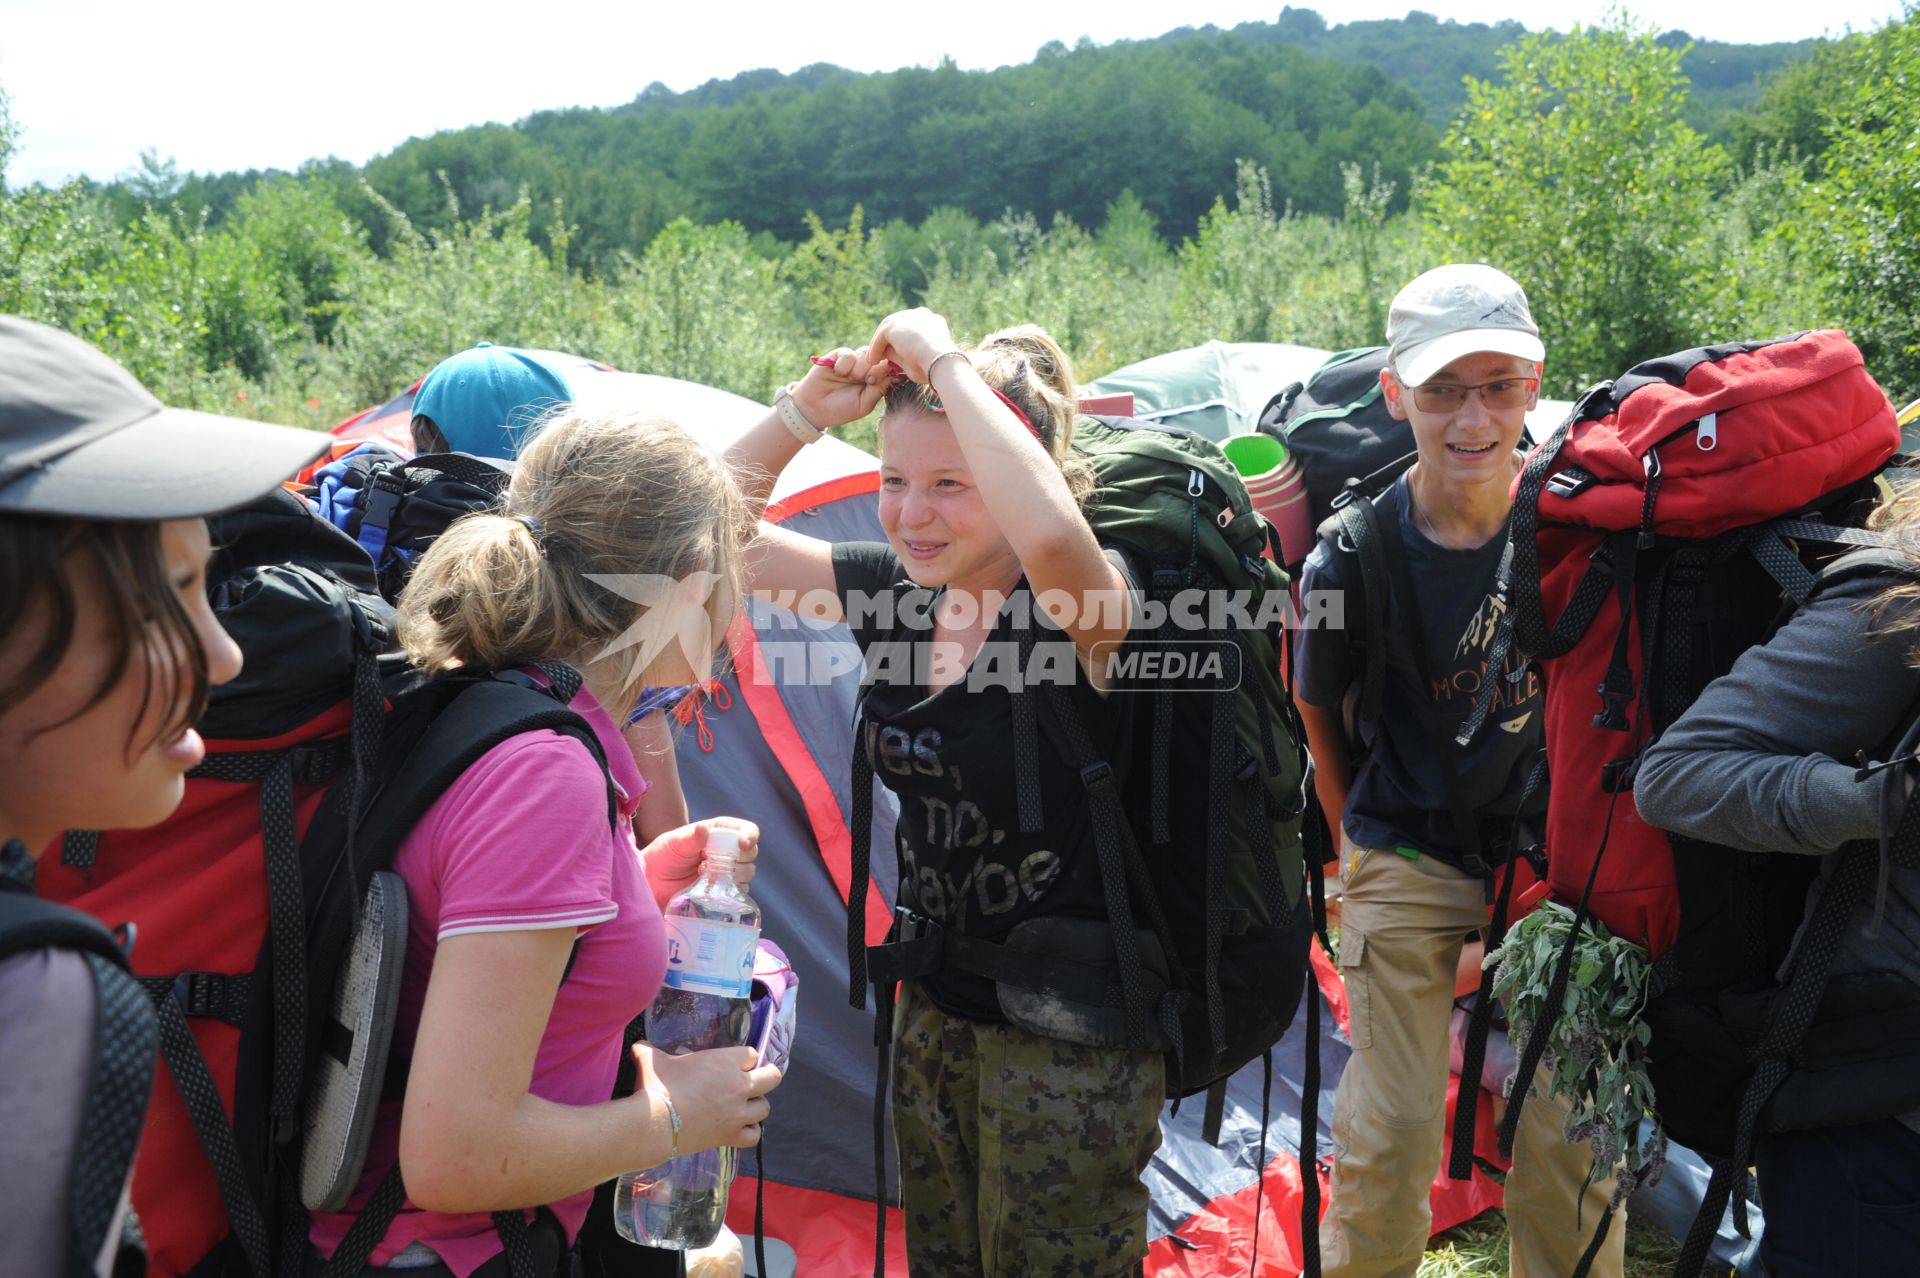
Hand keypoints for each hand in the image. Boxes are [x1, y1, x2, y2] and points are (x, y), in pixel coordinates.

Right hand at [634, 1042, 782, 1150]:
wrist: (656, 1123)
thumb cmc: (657, 1086)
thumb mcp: (654, 1060)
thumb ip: (649, 1051)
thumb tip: (638, 1047)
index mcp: (726, 1062)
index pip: (752, 1054)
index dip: (744, 1058)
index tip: (736, 1063)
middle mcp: (739, 1086)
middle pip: (772, 1078)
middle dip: (766, 1076)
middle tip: (756, 1079)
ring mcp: (738, 1113)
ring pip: (765, 1107)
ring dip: (756, 1105)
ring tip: (744, 1105)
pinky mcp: (731, 1136)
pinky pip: (754, 1135)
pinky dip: (750, 1132)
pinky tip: (740, 1128)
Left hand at [640, 817, 758, 910]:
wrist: (652, 883)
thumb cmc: (661, 856)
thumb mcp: (674, 843)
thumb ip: (691, 838)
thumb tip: (704, 830)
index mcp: (718, 832)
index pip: (745, 829)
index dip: (749, 836)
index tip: (742, 845)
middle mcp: (727, 850)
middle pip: (751, 853)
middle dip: (738, 859)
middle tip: (710, 861)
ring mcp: (727, 872)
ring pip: (748, 873)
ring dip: (731, 875)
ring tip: (702, 874)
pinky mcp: (724, 891)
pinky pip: (738, 892)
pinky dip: (727, 891)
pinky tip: (707, 888)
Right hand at [791, 347, 893, 429]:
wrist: (815, 408)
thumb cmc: (842, 409)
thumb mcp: (865, 404)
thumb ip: (880, 388)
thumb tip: (896, 374)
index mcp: (875, 380)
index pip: (889, 368)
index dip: (887, 371)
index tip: (878, 382)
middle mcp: (865, 369)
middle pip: (879, 358)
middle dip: (874, 370)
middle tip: (867, 381)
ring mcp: (852, 362)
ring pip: (865, 354)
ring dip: (860, 368)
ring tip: (850, 379)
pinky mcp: (838, 356)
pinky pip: (848, 353)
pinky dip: (845, 364)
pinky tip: (838, 373)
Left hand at [867, 308, 959, 383]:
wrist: (941, 362)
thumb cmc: (934, 367)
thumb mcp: (917, 359)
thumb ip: (901, 353)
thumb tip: (885, 353)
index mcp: (932, 320)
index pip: (911, 326)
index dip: (901, 338)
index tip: (893, 351)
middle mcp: (921, 314)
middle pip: (897, 323)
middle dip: (887, 338)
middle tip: (879, 353)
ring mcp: (908, 317)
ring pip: (888, 328)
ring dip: (879, 344)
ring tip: (873, 359)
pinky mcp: (896, 325)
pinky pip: (881, 336)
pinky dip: (875, 348)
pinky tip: (873, 361)